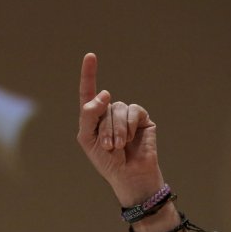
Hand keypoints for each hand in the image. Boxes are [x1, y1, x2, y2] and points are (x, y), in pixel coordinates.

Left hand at [76, 53, 163, 203]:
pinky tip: (131, 139)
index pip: (88, 92)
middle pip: (104, 105)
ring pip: (118, 108)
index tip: (90, 55)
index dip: (89, 74)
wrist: (128, 175)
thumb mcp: (88, 139)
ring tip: (119, 146)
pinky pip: (133, 111)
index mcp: (93, 117)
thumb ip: (89, 115)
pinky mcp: (142, 118)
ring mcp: (126, 115)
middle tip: (108, 147)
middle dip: (104, 128)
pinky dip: (129, 126)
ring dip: (116, 129)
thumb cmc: (106, 161)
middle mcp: (109, 112)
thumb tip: (105, 93)